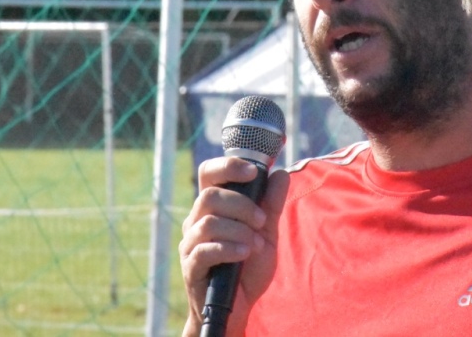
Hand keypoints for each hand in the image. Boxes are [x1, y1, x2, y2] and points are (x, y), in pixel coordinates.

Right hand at [179, 157, 289, 336]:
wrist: (241, 304)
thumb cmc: (249, 265)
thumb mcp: (266, 231)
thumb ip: (271, 204)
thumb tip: (280, 173)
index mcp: (213, 207)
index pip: (209, 173)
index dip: (228, 166)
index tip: (254, 172)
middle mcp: (196, 220)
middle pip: (209, 196)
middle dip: (241, 205)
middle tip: (261, 220)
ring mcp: (191, 244)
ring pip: (208, 222)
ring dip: (238, 230)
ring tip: (255, 243)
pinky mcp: (191, 267)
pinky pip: (205, 250)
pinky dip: (230, 248)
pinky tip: (245, 253)